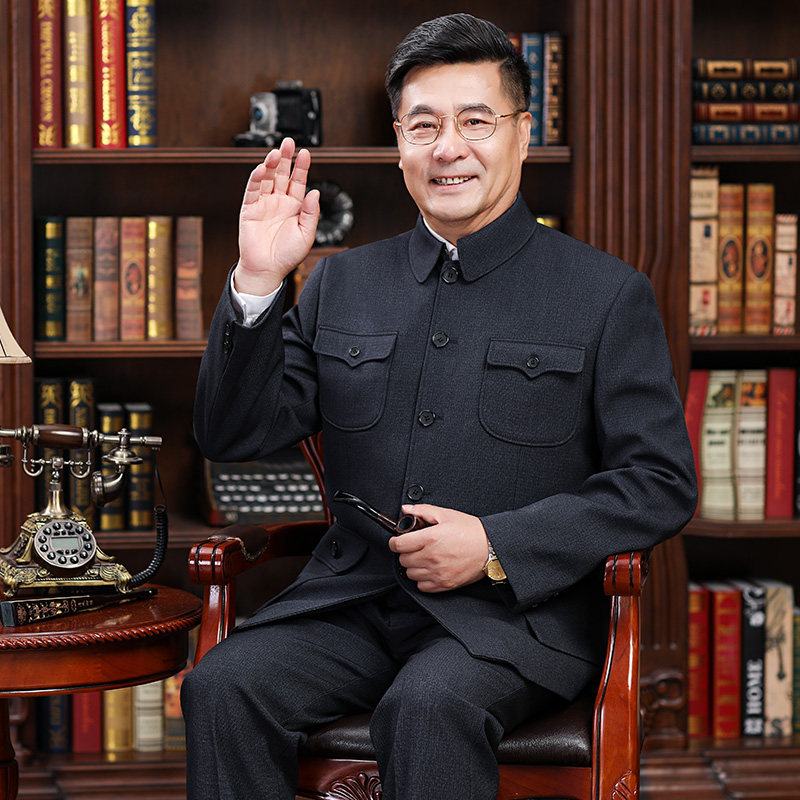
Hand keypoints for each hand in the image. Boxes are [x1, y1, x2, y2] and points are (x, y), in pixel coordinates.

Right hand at [235, 137, 320, 295]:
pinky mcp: (249, 209)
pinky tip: (262, 168)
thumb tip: (315, 191)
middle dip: (285, 158)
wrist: (267, 270)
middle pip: (282, 174)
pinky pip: (252, 190)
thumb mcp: (306, 234)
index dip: (301, 167)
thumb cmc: (287, 255)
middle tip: (288, 142)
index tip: (306, 153)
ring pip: (267, 178)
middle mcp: (279, 202)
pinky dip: (256, 178)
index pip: (298, 181)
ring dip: (271, 164)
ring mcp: (264, 204)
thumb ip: (311, 213)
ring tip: (276, 152)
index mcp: (295, 207)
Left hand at [388, 504, 489, 592]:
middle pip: (403, 560)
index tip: (397, 541)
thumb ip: (422, 511)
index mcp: (430, 538)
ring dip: (413, 566)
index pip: (398, 545)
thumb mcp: (446, 514)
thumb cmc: (471, 530)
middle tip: (415, 547)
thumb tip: (405, 510)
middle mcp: (432, 557)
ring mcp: (438, 572)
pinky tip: (430, 569)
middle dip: (406, 552)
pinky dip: (422, 579)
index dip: (395, 542)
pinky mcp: (444, 584)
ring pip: (410, 574)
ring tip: (423, 557)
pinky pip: (422, 586)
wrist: (491, 547)